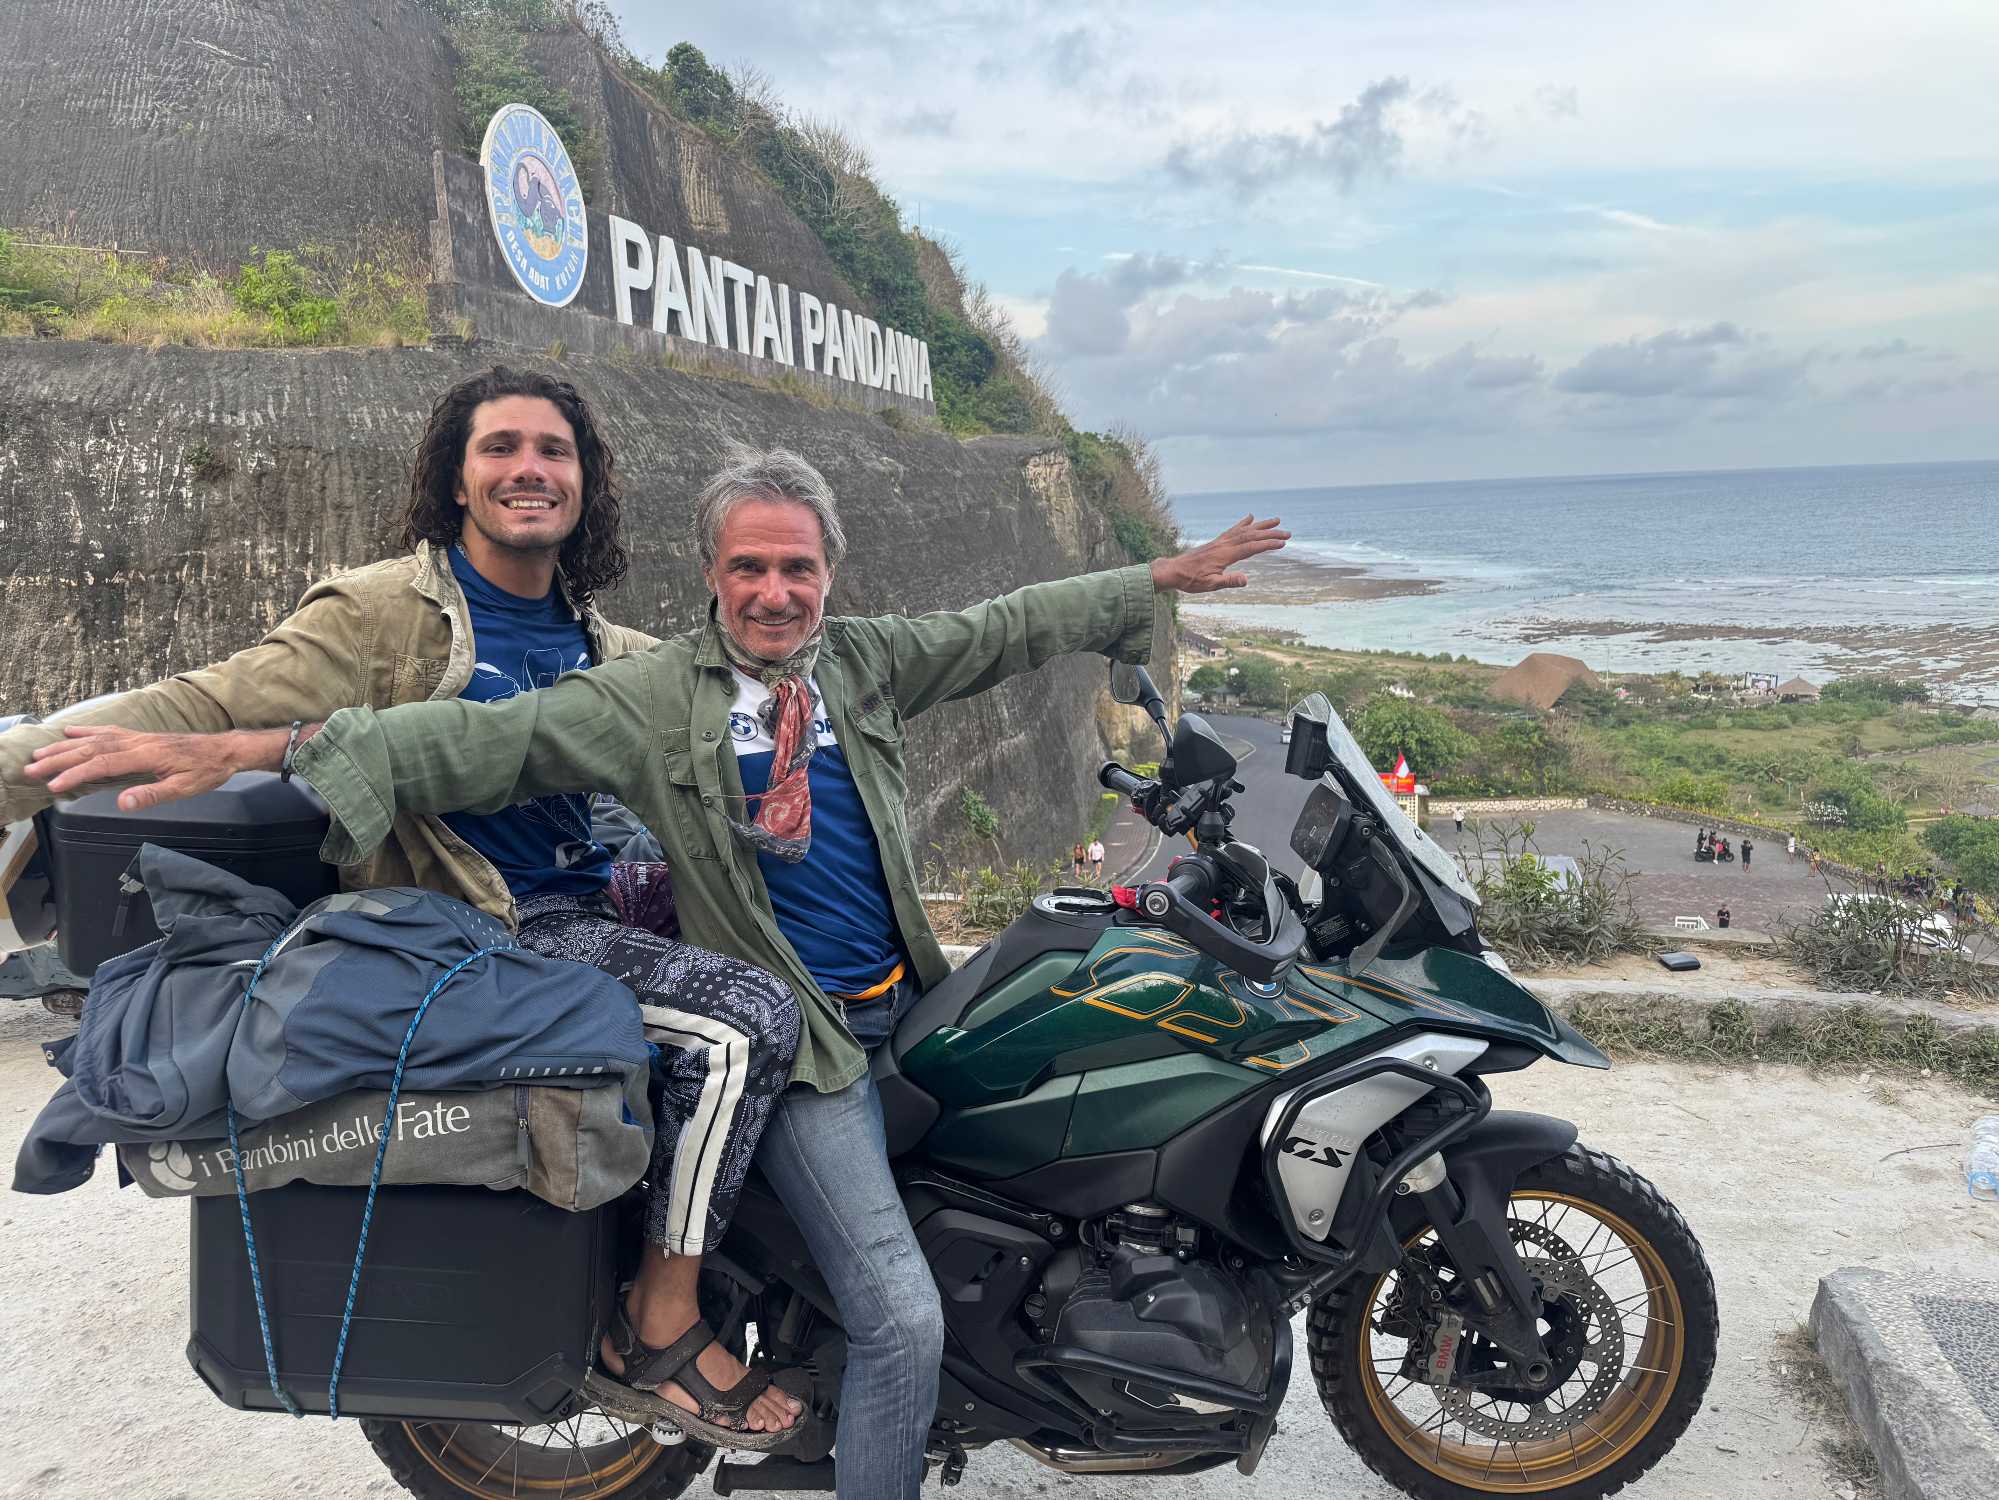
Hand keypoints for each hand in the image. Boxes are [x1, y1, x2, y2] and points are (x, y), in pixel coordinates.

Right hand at [25, 724, 291, 810]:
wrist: (224, 750)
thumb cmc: (206, 771)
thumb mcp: (184, 788)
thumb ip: (152, 794)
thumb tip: (122, 802)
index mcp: (146, 755)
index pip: (102, 764)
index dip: (76, 774)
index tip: (53, 785)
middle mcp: (136, 742)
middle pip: (90, 749)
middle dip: (59, 760)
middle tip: (31, 769)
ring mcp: (137, 737)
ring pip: (94, 739)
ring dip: (65, 746)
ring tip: (39, 754)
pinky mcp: (139, 736)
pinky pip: (107, 731)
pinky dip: (86, 731)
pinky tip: (69, 732)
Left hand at [1149, 515, 1288, 592]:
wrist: (1173, 571)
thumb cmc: (1191, 580)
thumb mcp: (1210, 585)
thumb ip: (1229, 581)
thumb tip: (1246, 579)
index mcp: (1225, 554)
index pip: (1251, 547)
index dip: (1268, 544)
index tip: (1282, 543)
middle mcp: (1224, 544)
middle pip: (1251, 536)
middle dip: (1270, 533)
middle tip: (1287, 532)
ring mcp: (1220, 541)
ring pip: (1244, 530)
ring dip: (1261, 525)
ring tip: (1276, 520)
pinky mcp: (1217, 542)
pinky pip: (1233, 530)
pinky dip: (1244, 523)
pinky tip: (1250, 518)